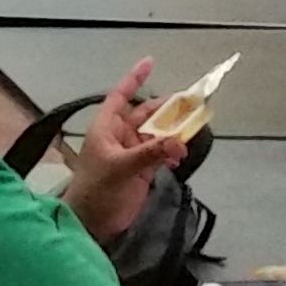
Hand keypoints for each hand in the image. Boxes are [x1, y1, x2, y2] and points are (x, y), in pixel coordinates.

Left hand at [64, 58, 187, 241]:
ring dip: (173, 132)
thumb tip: (179, 142)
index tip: (150, 62)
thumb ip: (151, 155)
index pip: (121, 96)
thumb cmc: (97, 190)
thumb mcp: (121, 169)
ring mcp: (132, 152)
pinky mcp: (142, 169)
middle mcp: (119, 135)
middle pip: (146, 114)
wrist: (92, 222)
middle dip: (166, 108)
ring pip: (156, 134)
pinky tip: (181, 156)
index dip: (134, 79)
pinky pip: (161, 153)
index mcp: (106, 127)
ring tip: (192, 129)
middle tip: (192, 103)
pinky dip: (172, 152)